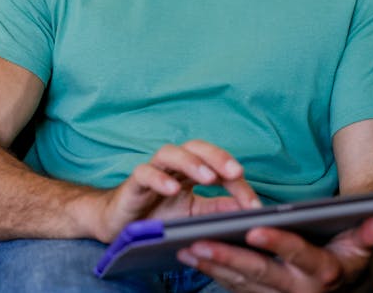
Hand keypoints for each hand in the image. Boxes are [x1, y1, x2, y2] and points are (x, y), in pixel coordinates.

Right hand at [94, 140, 260, 242]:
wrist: (119, 226)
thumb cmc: (157, 217)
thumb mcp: (193, 216)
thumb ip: (217, 209)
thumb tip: (247, 209)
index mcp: (190, 172)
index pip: (217, 165)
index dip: (237, 181)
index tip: (253, 204)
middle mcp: (173, 166)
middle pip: (196, 147)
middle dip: (218, 157)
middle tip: (236, 173)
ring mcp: (152, 171)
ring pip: (170, 152)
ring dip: (192, 163)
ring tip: (209, 178)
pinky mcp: (133, 183)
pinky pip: (145, 173)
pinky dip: (159, 178)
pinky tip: (173, 189)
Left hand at [176, 213, 372, 292]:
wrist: (344, 290)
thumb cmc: (349, 256)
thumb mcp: (362, 244)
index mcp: (324, 272)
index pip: (299, 256)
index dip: (278, 243)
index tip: (255, 230)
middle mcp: (298, 289)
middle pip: (260, 274)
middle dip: (228, 259)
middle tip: (200, 242)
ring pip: (241, 283)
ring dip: (213, 266)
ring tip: (187, 246)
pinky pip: (233, 287)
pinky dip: (212, 272)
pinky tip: (190, 255)